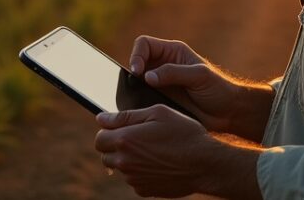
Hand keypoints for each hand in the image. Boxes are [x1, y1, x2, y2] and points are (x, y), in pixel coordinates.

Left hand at [94, 104, 215, 197]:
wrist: (205, 164)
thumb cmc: (184, 133)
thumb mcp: (158, 113)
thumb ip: (125, 116)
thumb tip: (101, 118)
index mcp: (125, 140)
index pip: (99, 138)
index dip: (108, 131)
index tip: (121, 129)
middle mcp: (125, 162)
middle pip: (105, 155)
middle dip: (115, 146)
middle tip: (137, 138)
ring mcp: (134, 179)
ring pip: (120, 168)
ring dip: (128, 159)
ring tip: (153, 150)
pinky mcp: (144, 190)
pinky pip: (133, 180)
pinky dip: (140, 172)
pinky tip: (158, 163)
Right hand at [129, 36, 272, 138]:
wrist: (228, 113)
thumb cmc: (218, 89)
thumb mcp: (199, 76)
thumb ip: (174, 73)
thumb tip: (147, 76)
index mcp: (172, 52)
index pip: (144, 44)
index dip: (137, 55)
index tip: (138, 71)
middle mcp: (163, 65)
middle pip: (136, 62)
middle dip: (131, 73)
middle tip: (134, 86)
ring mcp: (160, 83)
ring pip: (136, 82)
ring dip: (133, 88)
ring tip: (135, 98)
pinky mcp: (160, 100)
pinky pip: (142, 98)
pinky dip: (138, 102)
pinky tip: (142, 109)